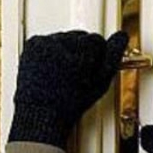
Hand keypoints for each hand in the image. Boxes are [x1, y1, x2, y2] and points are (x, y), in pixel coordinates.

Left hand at [9, 30, 128, 149]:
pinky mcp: (32, 45)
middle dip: (81, 53)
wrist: (40, 114)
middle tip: (76, 74)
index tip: (91, 70)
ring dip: (65, 52)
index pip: (96, 40)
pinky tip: (51, 69)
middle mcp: (62, 42)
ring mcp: (45, 43)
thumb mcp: (99, 83)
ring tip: (63, 74)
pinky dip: (50, 53)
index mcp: (81, 50)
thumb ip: (112, 56)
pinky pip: (47, 42)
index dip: (96, 57)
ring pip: (63, 39)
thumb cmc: (70, 104)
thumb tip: (120, 38)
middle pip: (79, 38)